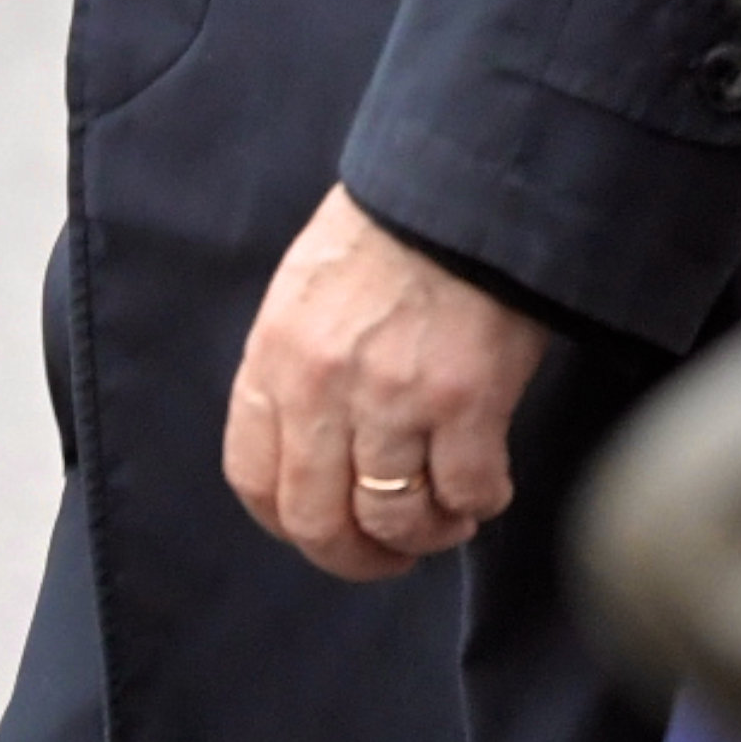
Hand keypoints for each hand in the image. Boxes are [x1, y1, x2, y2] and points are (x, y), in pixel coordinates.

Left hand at [223, 185, 552, 580]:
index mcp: (274, 357)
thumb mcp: (306, 293)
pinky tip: (486, 486)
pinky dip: (478, 504)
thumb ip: (296, 370)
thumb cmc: (388, 232)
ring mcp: (394, 397)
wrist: (462, 184)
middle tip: (389, 556)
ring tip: (448, 517)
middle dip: (356, 557)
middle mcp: (323, 387)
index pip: (254, 480)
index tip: (324, 532)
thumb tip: (310, 451)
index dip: (289, 524)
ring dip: (425, 535)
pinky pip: (466, 492)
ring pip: (395, 520)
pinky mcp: (466, 399)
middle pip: (319, 521)